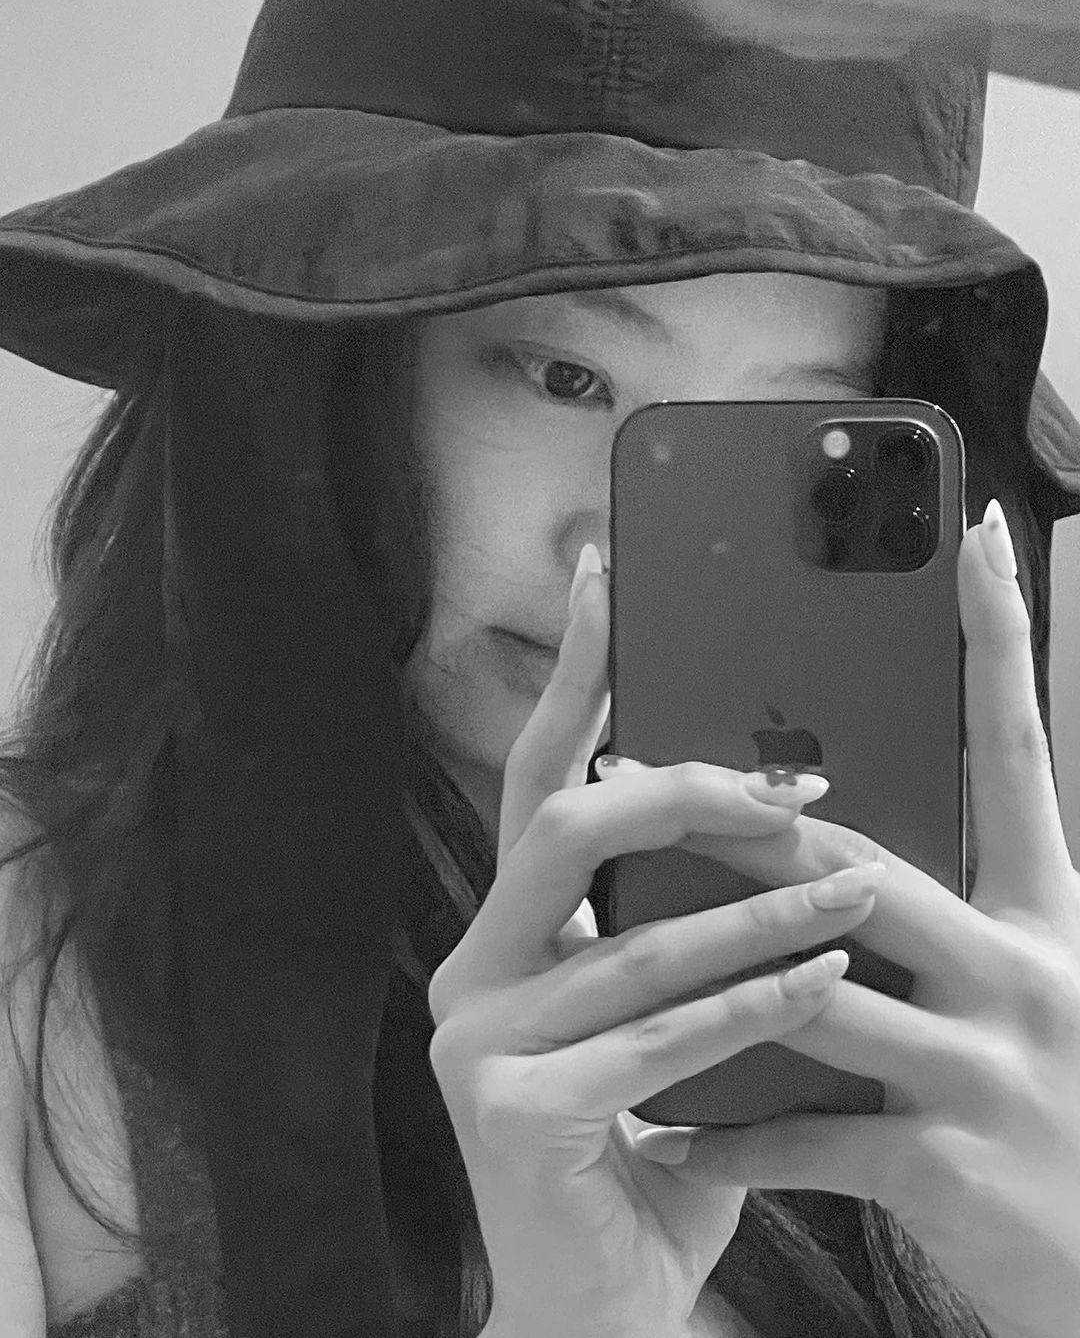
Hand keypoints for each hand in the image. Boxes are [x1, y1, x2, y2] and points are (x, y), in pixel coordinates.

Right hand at [426, 546, 884, 1337]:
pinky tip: (824, 976)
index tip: (609, 580)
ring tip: (856, 878)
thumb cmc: (647, 1140)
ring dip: (758, 907)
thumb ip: (676, 917)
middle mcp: (470, 970)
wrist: (597, 1298)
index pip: (536, 781)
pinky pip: (658, 1036)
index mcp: (504, 933)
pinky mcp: (517, 1109)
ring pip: (632, 937)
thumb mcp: (660, 1011)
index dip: (573, 678)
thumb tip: (768, 801)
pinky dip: (752, 1004)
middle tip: (789, 785)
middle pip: (563, 828)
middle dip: (683, 789)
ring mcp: (478, 1040)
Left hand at [650, 502, 1079, 1337]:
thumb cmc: (1053, 1107)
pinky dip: (722, 1139)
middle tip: (649, 774)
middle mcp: (1030, 970)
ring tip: (621, 947)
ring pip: (815, 987)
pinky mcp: (954, 1168)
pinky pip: (802, 1135)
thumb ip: (943, 910)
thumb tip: (825, 839)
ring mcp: (993, 1068)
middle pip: (863, 859)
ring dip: (709, 972)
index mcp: (1048, 913)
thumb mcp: (1025, 985)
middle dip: (744, 821)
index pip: (1019, 749)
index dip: (1004, 639)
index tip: (976, 541)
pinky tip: (663, 1136)